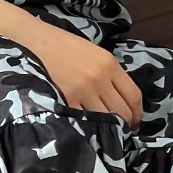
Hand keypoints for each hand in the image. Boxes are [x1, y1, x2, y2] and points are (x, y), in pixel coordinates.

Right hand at [24, 21, 142, 124]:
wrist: (35, 41)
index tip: (134, 122)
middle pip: (122, 112)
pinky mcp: (66, 100)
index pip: (134, 95)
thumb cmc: (63, 45)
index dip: (137, 114)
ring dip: (106, 129)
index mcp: (110, 64)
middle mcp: (100, 78)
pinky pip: (83, 120)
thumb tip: (120, 99)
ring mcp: (83, 90)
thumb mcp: (94, 53)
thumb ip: (109, 74)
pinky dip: (86, 127)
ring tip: (103, 132)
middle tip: (120, 131)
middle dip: (124, 125)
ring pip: (105, 120)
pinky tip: (85, 128)